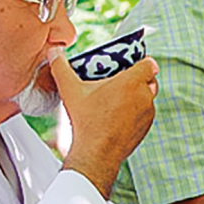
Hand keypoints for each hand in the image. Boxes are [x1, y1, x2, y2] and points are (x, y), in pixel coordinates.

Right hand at [55, 53, 158, 196]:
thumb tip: (53, 51)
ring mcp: (148, 113)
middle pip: (150, 80)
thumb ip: (61, 67)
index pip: (150, 64)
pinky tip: (119, 115)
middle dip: (139, 79)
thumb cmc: (87, 121)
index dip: (143, 62)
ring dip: (137, 96)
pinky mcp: (146, 128)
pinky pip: (145, 114)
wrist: (97, 152)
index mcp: (132, 82)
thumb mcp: (71, 90)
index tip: (132, 64)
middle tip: (121, 82)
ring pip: (148, 98)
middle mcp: (144, 96)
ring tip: (117, 99)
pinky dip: (136, 112)